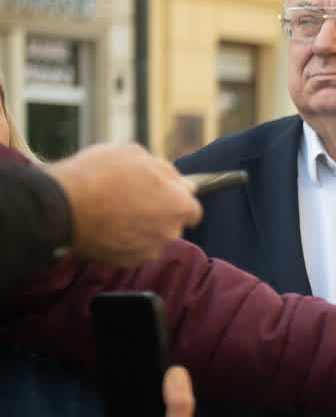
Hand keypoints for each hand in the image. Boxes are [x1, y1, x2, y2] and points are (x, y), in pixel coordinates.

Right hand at [47, 142, 202, 266]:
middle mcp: (170, 232)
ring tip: (112, 210)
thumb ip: (165, 170)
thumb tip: (182, 182)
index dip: (176, 200)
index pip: (192, 209)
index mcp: (179, 206)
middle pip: (170, 224)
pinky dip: (122, 240)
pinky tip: (105, 225)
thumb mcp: (135, 154)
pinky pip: (131, 250)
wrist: (62, 206)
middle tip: (130, 198)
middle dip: (156, 213)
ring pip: (150, 238)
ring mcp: (148, 250)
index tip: (162, 195)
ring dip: (139, 227)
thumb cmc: (99, 176)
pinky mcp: (127, 262)